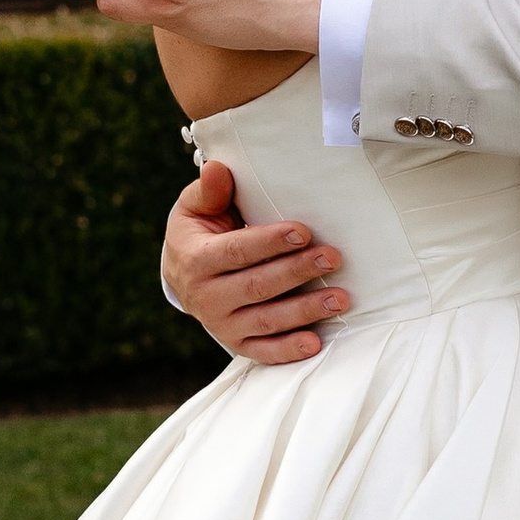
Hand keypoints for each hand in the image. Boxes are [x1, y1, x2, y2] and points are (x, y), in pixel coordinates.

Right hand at [164, 161, 351, 365]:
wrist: (180, 276)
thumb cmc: (199, 232)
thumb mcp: (194, 208)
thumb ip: (209, 191)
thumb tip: (217, 169)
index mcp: (196, 260)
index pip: (237, 251)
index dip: (270, 242)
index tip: (303, 232)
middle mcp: (207, 296)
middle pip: (258, 286)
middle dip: (298, 272)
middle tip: (333, 258)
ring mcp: (222, 324)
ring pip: (267, 320)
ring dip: (305, 311)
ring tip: (339, 298)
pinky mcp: (237, 343)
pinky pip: (264, 351)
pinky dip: (289, 350)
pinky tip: (316, 343)